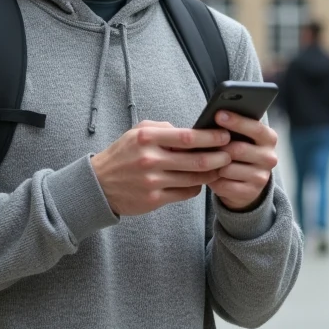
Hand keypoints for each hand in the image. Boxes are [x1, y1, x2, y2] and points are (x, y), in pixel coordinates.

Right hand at [91, 121, 232, 216]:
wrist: (98, 184)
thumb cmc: (122, 155)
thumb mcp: (137, 133)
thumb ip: (163, 128)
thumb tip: (191, 130)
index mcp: (147, 138)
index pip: (187, 137)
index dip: (210, 137)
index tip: (224, 136)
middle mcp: (150, 159)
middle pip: (196, 160)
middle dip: (219, 157)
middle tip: (230, 154)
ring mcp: (152, 181)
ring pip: (194, 179)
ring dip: (211, 174)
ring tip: (220, 168)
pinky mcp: (153, 199)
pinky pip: (185, 194)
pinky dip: (196, 188)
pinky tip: (200, 182)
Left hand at [209, 111, 278, 211]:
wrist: (245, 184)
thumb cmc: (236, 152)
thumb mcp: (239, 138)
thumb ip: (231, 129)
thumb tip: (212, 119)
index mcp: (269, 139)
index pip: (255, 128)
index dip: (236, 121)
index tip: (218, 114)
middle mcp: (269, 158)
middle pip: (239, 149)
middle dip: (218, 147)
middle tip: (203, 143)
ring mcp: (262, 177)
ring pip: (228, 168)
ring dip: (213, 165)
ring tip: (205, 161)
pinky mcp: (250, 192)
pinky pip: (224, 185)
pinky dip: (213, 180)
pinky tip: (211, 176)